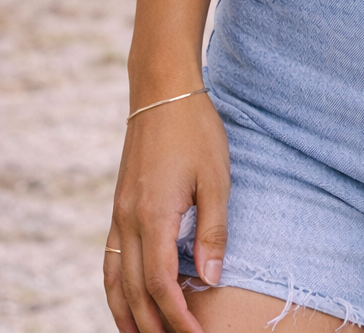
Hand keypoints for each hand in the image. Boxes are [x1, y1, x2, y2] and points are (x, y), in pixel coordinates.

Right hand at [105, 92, 228, 332]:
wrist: (162, 92)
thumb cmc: (195, 130)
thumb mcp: (216, 178)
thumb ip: (213, 230)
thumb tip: (211, 279)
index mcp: (153, 215)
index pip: (159, 283)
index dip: (176, 316)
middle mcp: (128, 221)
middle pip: (134, 291)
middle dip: (153, 325)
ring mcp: (118, 214)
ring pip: (115, 280)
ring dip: (128, 314)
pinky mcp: (118, 207)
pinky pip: (110, 260)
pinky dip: (117, 289)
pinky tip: (128, 300)